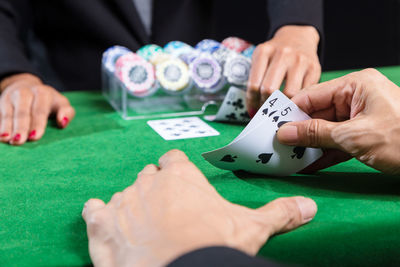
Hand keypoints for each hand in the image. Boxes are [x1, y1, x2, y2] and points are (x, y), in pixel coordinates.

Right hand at [0, 73, 74, 144]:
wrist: (26, 86)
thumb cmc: (48, 101)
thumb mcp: (61, 103)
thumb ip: (67, 112)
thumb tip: (62, 122)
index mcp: (42, 93)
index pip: (40, 110)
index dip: (37, 124)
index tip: (35, 137)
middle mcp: (25, 93)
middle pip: (22, 112)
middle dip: (21, 127)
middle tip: (19, 141)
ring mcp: (10, 97)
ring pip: (8, 113)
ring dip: (7, 127)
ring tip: (6, 139)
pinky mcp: (1, 102)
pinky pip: (0, 115)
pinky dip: (0, 125)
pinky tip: (0, 136)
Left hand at [82, 149, 316, 266]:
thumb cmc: (212, 247)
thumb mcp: (250, 230)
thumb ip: (279, 213)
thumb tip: (310, 206)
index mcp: (180, 176)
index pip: (173, 160)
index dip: (177, 172)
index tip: (182, 185)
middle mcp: (148, 182)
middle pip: (148, 176)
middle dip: (156, 189)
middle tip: (167, 212)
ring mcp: (122, 202)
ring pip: (123, 194)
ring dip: (131, 205)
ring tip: (143, 227)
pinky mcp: (101, 226)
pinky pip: (94, 210)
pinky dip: (99, 216)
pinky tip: (107, 225)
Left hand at [247, 25, 320, 115]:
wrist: (298, 38)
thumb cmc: (275, 55)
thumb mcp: (261, 60)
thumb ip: (255, 81)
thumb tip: (253, 111)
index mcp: (264, 52)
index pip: (254, 85)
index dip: (252, 102)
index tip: (253, 110)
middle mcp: (282, 54)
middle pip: (270, 90)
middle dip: (266, 105)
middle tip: (266, 112)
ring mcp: (300, 60)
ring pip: (289, 94)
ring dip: (282, 106)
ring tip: (278, 110)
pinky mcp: (314, 68)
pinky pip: (305, 93)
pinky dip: (298, 102)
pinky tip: (292, 105)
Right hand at [277, 68, 399, 173]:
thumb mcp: (354, 136)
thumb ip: (316, 133)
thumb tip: (285, 133)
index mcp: (356, 85)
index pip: (312, 95)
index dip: (290, 111)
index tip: (271, 126)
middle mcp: (357, 97)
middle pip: (317, 112)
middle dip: (298, 131)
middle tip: (277, 145)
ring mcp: (361, 116)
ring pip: (326, 129)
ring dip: (310, 144)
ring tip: (289, 157)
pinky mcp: (365, 135)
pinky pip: (338, 141)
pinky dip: (325, 153)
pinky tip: (308, 164)